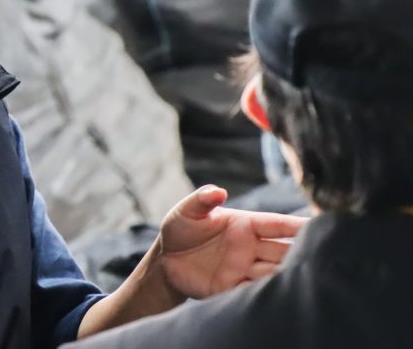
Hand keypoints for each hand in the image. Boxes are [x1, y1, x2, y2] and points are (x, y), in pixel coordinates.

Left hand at [155, 185, 307, 299]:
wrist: (165, 260)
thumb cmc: (179, 228)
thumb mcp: (186, 211)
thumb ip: (201, 200)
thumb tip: (218, 191)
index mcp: (246, 225)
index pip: (278, 224)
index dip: (299, 226)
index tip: (322, 227)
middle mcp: (251, 247)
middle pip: (284, 251)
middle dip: (302, 254)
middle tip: (323, 259)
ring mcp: (244, 269)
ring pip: (274, 273)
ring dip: (288, 277)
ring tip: (307, 282)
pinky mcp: (233, 288)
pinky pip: (254, 293)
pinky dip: (266, 295)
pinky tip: (279, 299)